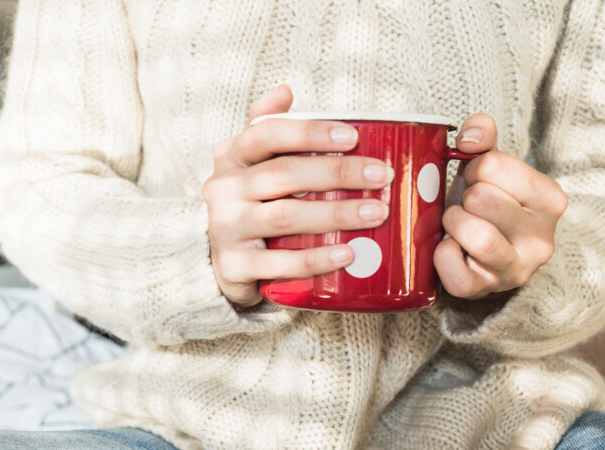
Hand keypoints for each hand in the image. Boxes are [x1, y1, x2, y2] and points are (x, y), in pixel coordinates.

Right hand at [203, 85, 391, 306]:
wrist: (225, 262)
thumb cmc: (251, 203)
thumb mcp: (252, 164)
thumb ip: (268, 127)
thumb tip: (285, 90)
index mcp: (230, 156)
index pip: (267, 133)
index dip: (310, 132)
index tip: (353, 137)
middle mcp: (222, 189)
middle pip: (283, 174)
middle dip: (337, 173)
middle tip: (382, 176)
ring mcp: (224, 228)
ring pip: (284, 217)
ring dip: (335, 214)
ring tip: (376, 213)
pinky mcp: (234, 266)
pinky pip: (279, 264)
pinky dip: (316, 259)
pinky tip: (347, 255)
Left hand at [435, 114, 567, 299]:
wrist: (477, 255)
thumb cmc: (483, 206)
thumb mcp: (488, 167)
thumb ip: (483, 136)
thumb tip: (469, 138)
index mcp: (549, 199)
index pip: (493, 165)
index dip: (473, 170)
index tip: (478, 183)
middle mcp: (542, 238)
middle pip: (480, 198)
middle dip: (462, 198)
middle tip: (465, 207)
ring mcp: (515, 269)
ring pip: (476, 235)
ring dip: (452, 223)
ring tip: (455, 226)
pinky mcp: (484, 290)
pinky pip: (453, 269)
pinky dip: (440, 255)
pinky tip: (449, 248)